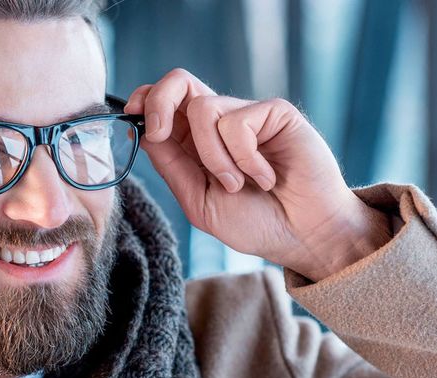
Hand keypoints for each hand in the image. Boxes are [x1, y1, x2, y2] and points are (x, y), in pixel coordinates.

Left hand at [125, 69, 391, 281]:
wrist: (303, 237)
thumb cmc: (255, 223)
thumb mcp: (199, 201)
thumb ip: (172, 166)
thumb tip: (143, 132)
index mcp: (194, 142)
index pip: (161, 103)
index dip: (142, 102)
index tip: (133, 121)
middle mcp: (218, 123)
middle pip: (178, 81)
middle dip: (158, 102)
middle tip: (161, 134)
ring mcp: (247, 115)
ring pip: (202, 108)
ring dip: (213, 157)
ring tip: (238, 184)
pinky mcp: (274, 112)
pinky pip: (237, 123)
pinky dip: (245, 159)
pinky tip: (266, 176)